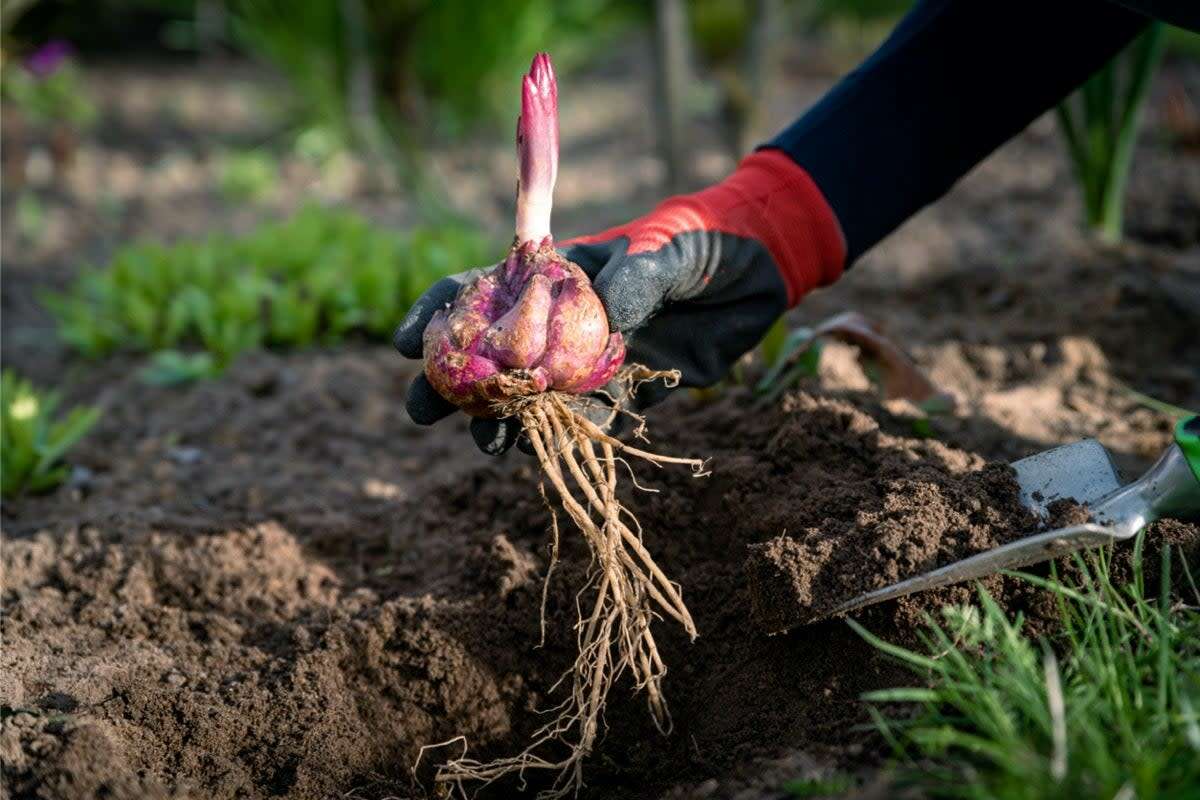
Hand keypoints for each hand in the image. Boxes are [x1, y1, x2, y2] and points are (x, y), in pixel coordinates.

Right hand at [394, 149, 845, 454]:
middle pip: (492, 353)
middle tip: (422, 412)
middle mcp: (561, 320)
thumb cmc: (703, 240)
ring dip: (504, 421)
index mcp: (555, 274)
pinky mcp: (628, 389)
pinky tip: (544, 456)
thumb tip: (612, 318)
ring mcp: (590, 358)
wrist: (758, 271)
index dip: (438, 314)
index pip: (481, 289)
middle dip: (452, 382)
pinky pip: (590, 420)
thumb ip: (639, 277)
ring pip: (533, 396)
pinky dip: (567, 438)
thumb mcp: (670, 249)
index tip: (407, 344)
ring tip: (487, 446)